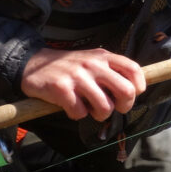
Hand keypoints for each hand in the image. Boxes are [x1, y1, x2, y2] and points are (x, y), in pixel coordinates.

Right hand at [21, 48, 146, 120]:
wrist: (32, 63)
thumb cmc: (70, 68)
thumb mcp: (93, 60)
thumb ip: (112, 71)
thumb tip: (134, 91)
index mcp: (104, 57)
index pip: (134, 69)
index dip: (138, 87)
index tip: (130, 95)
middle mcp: (93, 64)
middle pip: (126, 91)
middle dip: (124, 106)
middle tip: (113, 108)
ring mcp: (77, 76)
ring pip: (105, 107)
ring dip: (99, 115)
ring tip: (90, 108)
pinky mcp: (61, 88)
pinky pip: (80, 112)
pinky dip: (78, 115)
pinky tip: (71, 107)